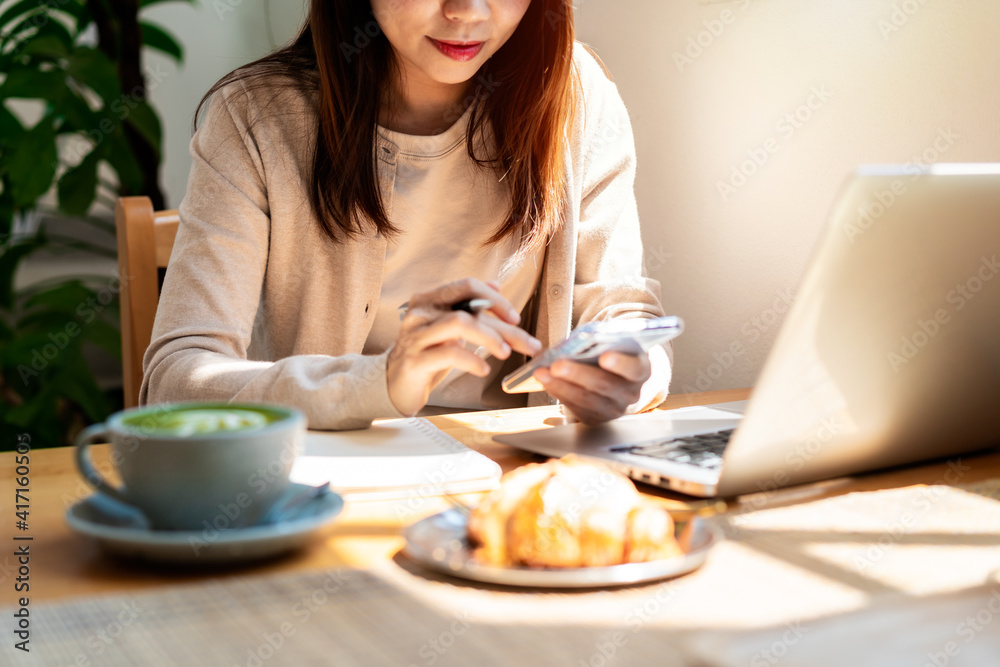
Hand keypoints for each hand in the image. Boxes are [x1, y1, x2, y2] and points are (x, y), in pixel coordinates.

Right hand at [386, 278, 541, 415]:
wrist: (395, 382)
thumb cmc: (427, 353)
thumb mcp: (449, 327)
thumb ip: (470, 306)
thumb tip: (495, 285)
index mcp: (430, 299)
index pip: (468, 286)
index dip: (495, 300)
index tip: (516, 318)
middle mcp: (421, 312)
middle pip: (469, 310)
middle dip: (505, 328)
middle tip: (529, 344)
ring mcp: (415, 335)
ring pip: (459, 324)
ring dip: (489, 338)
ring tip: (504, 353)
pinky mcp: (414, 359)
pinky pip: (449, 353)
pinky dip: (472, 360)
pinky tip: (483, 369)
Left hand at [533, 351, 651, 424]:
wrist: (621, 377)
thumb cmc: (616, 352)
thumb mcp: (617, 342)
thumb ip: (604, 340)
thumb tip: (578, 341)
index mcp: (641, 370)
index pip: (634, 368)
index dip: (621, 363)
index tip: (605, 357)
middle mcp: (631, 394)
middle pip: (604, 385)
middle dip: (578, 374)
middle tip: (557, 364)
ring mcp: (614, 409)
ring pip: (586, 399)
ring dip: (561, 385)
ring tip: (542, 372)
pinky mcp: (596, 418)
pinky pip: (575, 407)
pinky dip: (558, 392)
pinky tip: (546, 381)